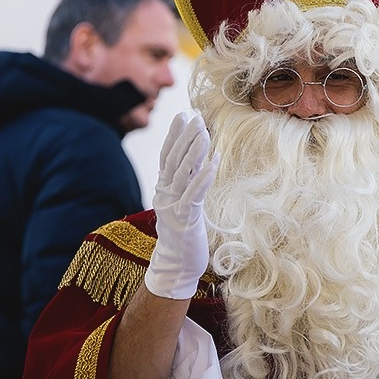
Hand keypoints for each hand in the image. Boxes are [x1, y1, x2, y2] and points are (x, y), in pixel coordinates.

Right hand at [144, 113, 216, 299]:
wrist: (177, 264)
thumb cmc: (184, 231)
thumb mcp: (185, 200)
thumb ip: (188, 179)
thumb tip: (198, 153)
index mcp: (163, 188)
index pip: (167, 156)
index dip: (174, 134)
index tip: (182, 114)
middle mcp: (165, 194)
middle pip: (173, 160)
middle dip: (185, 136)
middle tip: (195, 116)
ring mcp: (172, 206)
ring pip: (182, 174)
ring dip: (194, 151)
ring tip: (204, 132)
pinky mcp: (184, 220)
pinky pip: (194, 194)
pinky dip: (203, 176)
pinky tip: (214, 161)